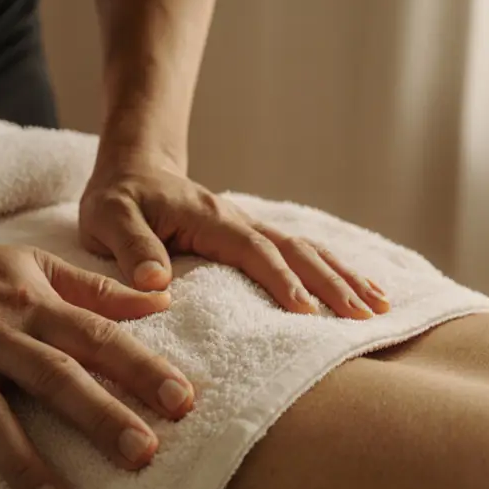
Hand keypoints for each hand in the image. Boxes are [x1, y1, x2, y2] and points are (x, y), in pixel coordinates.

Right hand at [0, 228, 194, 488]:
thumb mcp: (38, 264)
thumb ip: (99, 290)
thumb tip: (164, 301)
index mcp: (32, 305)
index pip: (95, 337)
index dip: (140, 367)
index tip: (182, 401)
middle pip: (52, 377)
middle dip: (99, 416)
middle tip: (144, 455)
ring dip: (25, 467)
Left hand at [79, 154, 390, 318]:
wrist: (133, 170)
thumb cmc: (118, 198)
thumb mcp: (108, 219)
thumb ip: (131, 247)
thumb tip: (156, 283)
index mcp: (210, 218)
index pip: (254, 251)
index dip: (281, 280)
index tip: (307, 313)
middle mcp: (239, 221)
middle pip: (296, 251)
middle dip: (332, 284)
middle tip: (364, 318)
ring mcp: (251, 228)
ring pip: (308, 250)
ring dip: (344, 277)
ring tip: (380, 307)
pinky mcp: (253, 238)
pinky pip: (301, 253)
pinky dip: (334, 271)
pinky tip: (359, 291)